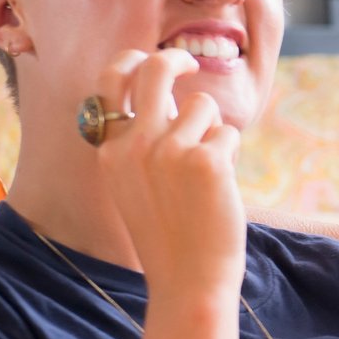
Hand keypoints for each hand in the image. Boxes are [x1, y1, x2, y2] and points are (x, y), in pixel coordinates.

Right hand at [90, 49, 245, 297]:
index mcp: (110, 150)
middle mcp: (133, 143)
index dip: (133, 61)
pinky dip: (229, 156)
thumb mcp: (132, 186)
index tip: (154, 60)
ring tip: (207, 175)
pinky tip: (219, 190)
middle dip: (175, 58)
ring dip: (212, 131)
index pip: (112, 81)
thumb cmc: (168, 236)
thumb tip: (163, 97)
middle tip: (190, 64)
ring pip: (201, 106)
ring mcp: (168, 149)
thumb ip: (137, 144)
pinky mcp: (205, 159)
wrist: (188, 280)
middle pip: (154, 69)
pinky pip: (227, 134)